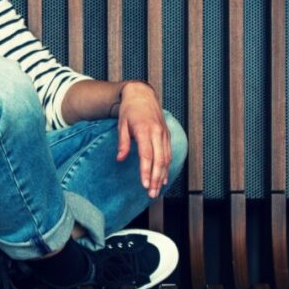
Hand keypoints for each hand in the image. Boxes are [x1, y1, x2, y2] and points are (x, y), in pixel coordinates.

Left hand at [114, 81, 170, 199]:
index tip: (145, 184)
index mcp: (144, 130)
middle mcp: (157, 132)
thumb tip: (120, 159)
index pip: (147, 155)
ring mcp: (164, 134)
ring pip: (166, 158)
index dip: (146, 171)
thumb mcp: (121, 124)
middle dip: (156, 179)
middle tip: (152, 193)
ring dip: (162, 176)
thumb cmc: (129, 109)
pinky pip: (169, 153)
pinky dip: (167, 167)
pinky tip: (164, 178)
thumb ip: (123, 142)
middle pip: (159, 160)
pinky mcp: (167, 135)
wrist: (142, 94)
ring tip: (157, 190)